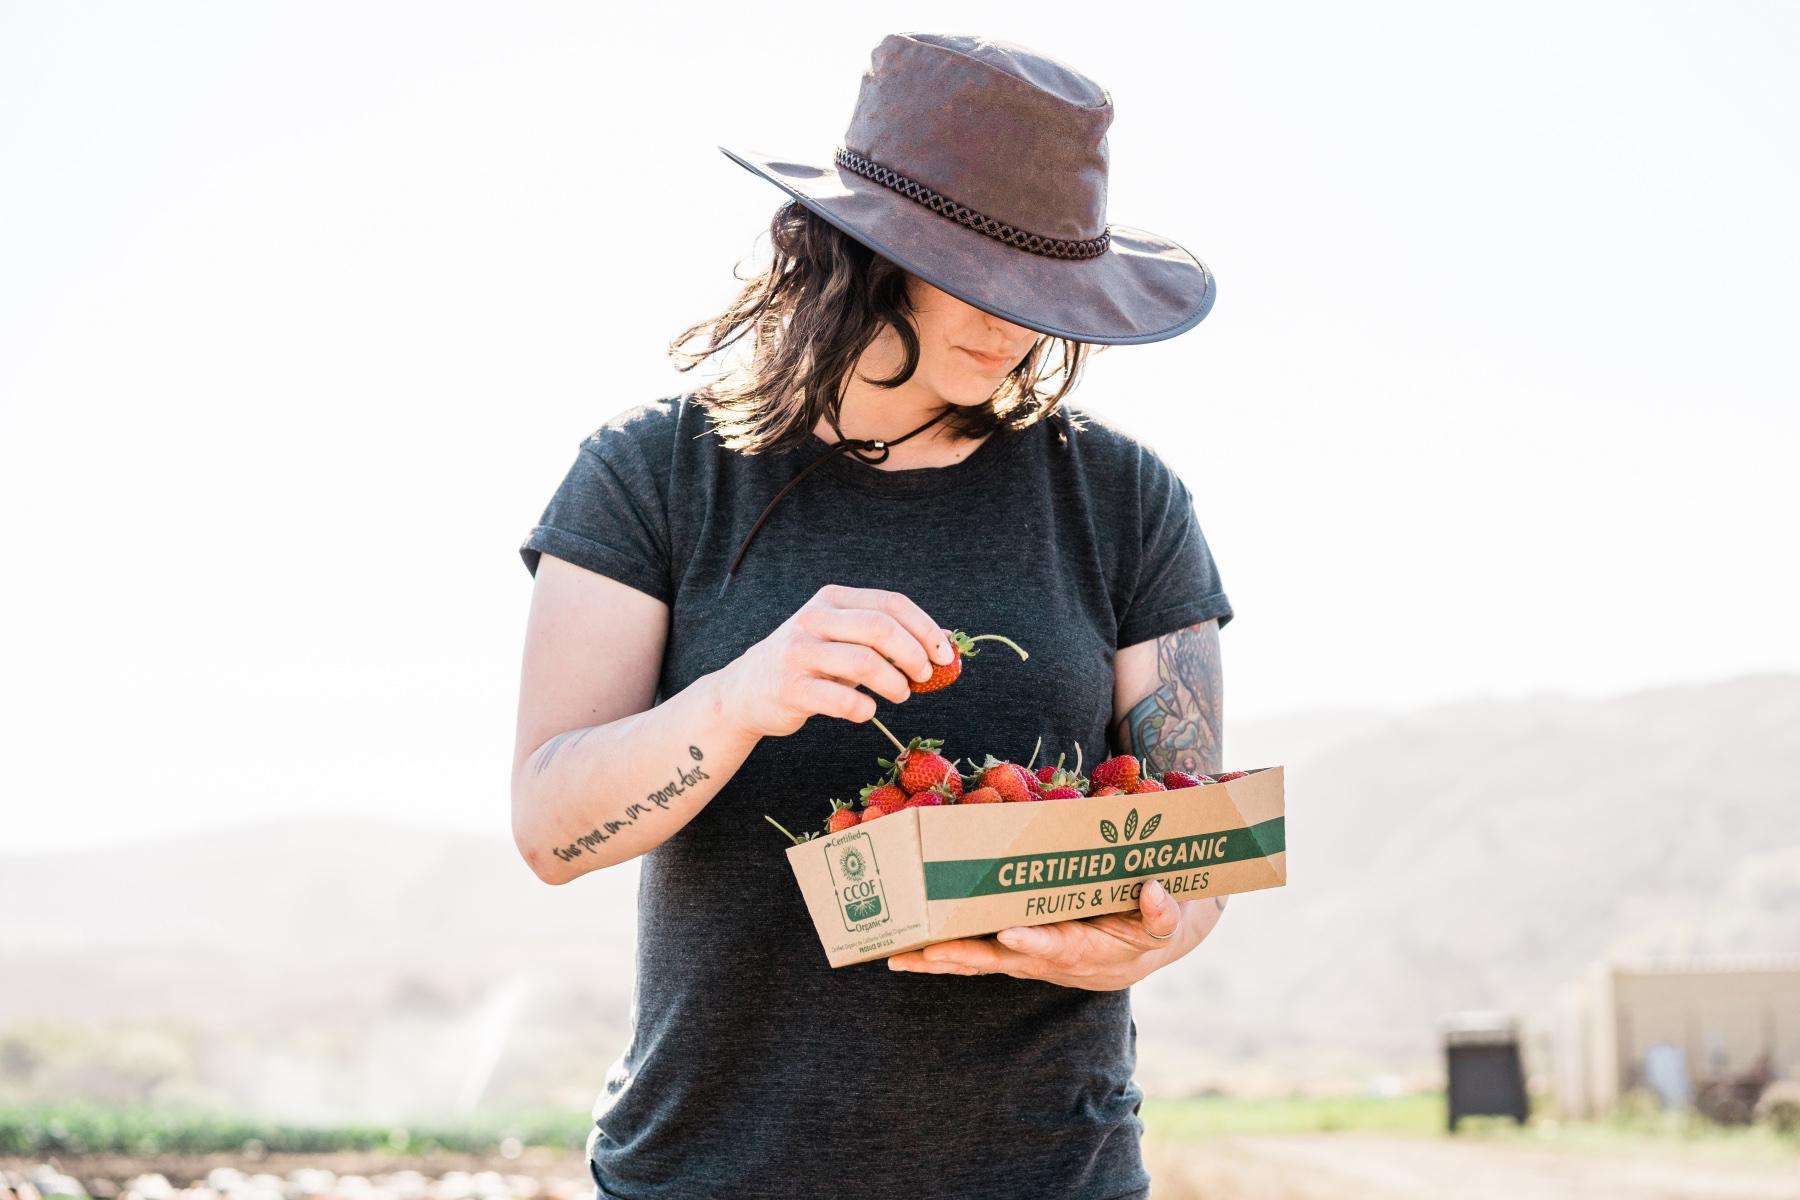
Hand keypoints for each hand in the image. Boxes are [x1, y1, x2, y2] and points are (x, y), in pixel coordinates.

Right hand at [719, 583, 954, 738]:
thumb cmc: (811, 664)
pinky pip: (841, 700)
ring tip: (900, 695)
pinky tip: (867, 711)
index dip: (925, 629)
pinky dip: (865, 709)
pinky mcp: (789, 688)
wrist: (746, 691)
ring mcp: (798, 652)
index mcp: (832, 600)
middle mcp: (813, 619)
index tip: (945, 656)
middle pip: (880, 628)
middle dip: (914, 655)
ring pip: (864, 662)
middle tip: (925, 677)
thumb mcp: (843, 640)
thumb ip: (885, 637)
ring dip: (895, 684)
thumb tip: (945, 644)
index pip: (891, 604)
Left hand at [887, 880, 1225, 989]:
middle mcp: (1050, 958)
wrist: (1140, 948)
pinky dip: (944, 952)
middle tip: (926, 951)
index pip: (1058, 947)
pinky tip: (910, 948)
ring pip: (979, 960)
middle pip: (1001, 960)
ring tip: (899, 955)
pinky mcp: (1015, 949)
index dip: (1034, 942)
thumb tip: (1154, 892)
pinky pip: (976, 952)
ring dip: (940, 958)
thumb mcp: (1168, 921)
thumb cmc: (1152, 926)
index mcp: (1087, 949)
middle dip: (963, 956)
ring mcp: (1028, 956)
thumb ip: (1163, 912)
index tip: (1009, 934)